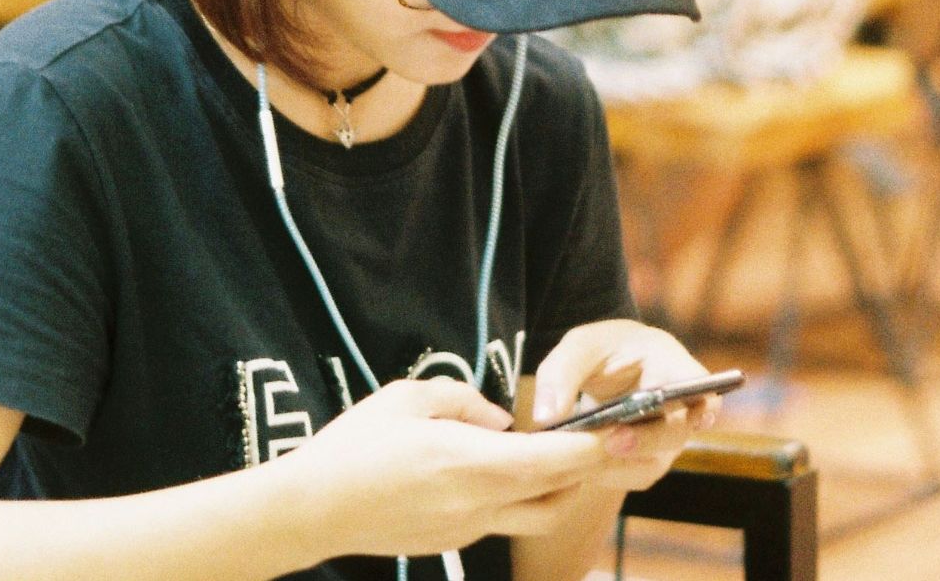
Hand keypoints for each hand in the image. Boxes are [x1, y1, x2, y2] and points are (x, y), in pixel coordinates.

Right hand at [273, 377, 611, 559]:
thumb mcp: (406, 397)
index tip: (627, 427)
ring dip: (560, 488)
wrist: (312, 510)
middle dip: (591, 468)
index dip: (599, 444)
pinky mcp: (454, 542)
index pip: (558, 459)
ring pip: (540, 514)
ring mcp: (469, 529)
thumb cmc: (354, 446)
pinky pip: (504, 519)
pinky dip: (520, 496)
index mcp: (473, 463)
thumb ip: (465, 401)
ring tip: (559, 455)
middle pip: (562, 492)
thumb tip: (501, 420)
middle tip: (609, 439)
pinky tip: (501, 471)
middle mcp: (481, 504)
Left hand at [530, 319, 719, 492]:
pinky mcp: (648, 459)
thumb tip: (548, 417)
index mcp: (670, 364)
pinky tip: (580, 465)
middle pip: (675, 432)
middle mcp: (678, 406)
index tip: (698, 417)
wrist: (604, 369)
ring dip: (618, 464)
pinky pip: (633, 475)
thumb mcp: (579, 347)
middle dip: (645, 441)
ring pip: (653, 462)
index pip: (702, 388)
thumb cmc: (601, 351)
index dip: (705, 405)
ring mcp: (666, 437)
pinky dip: (607, 473)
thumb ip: (560, 374)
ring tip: (582, 460)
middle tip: (611, 442)